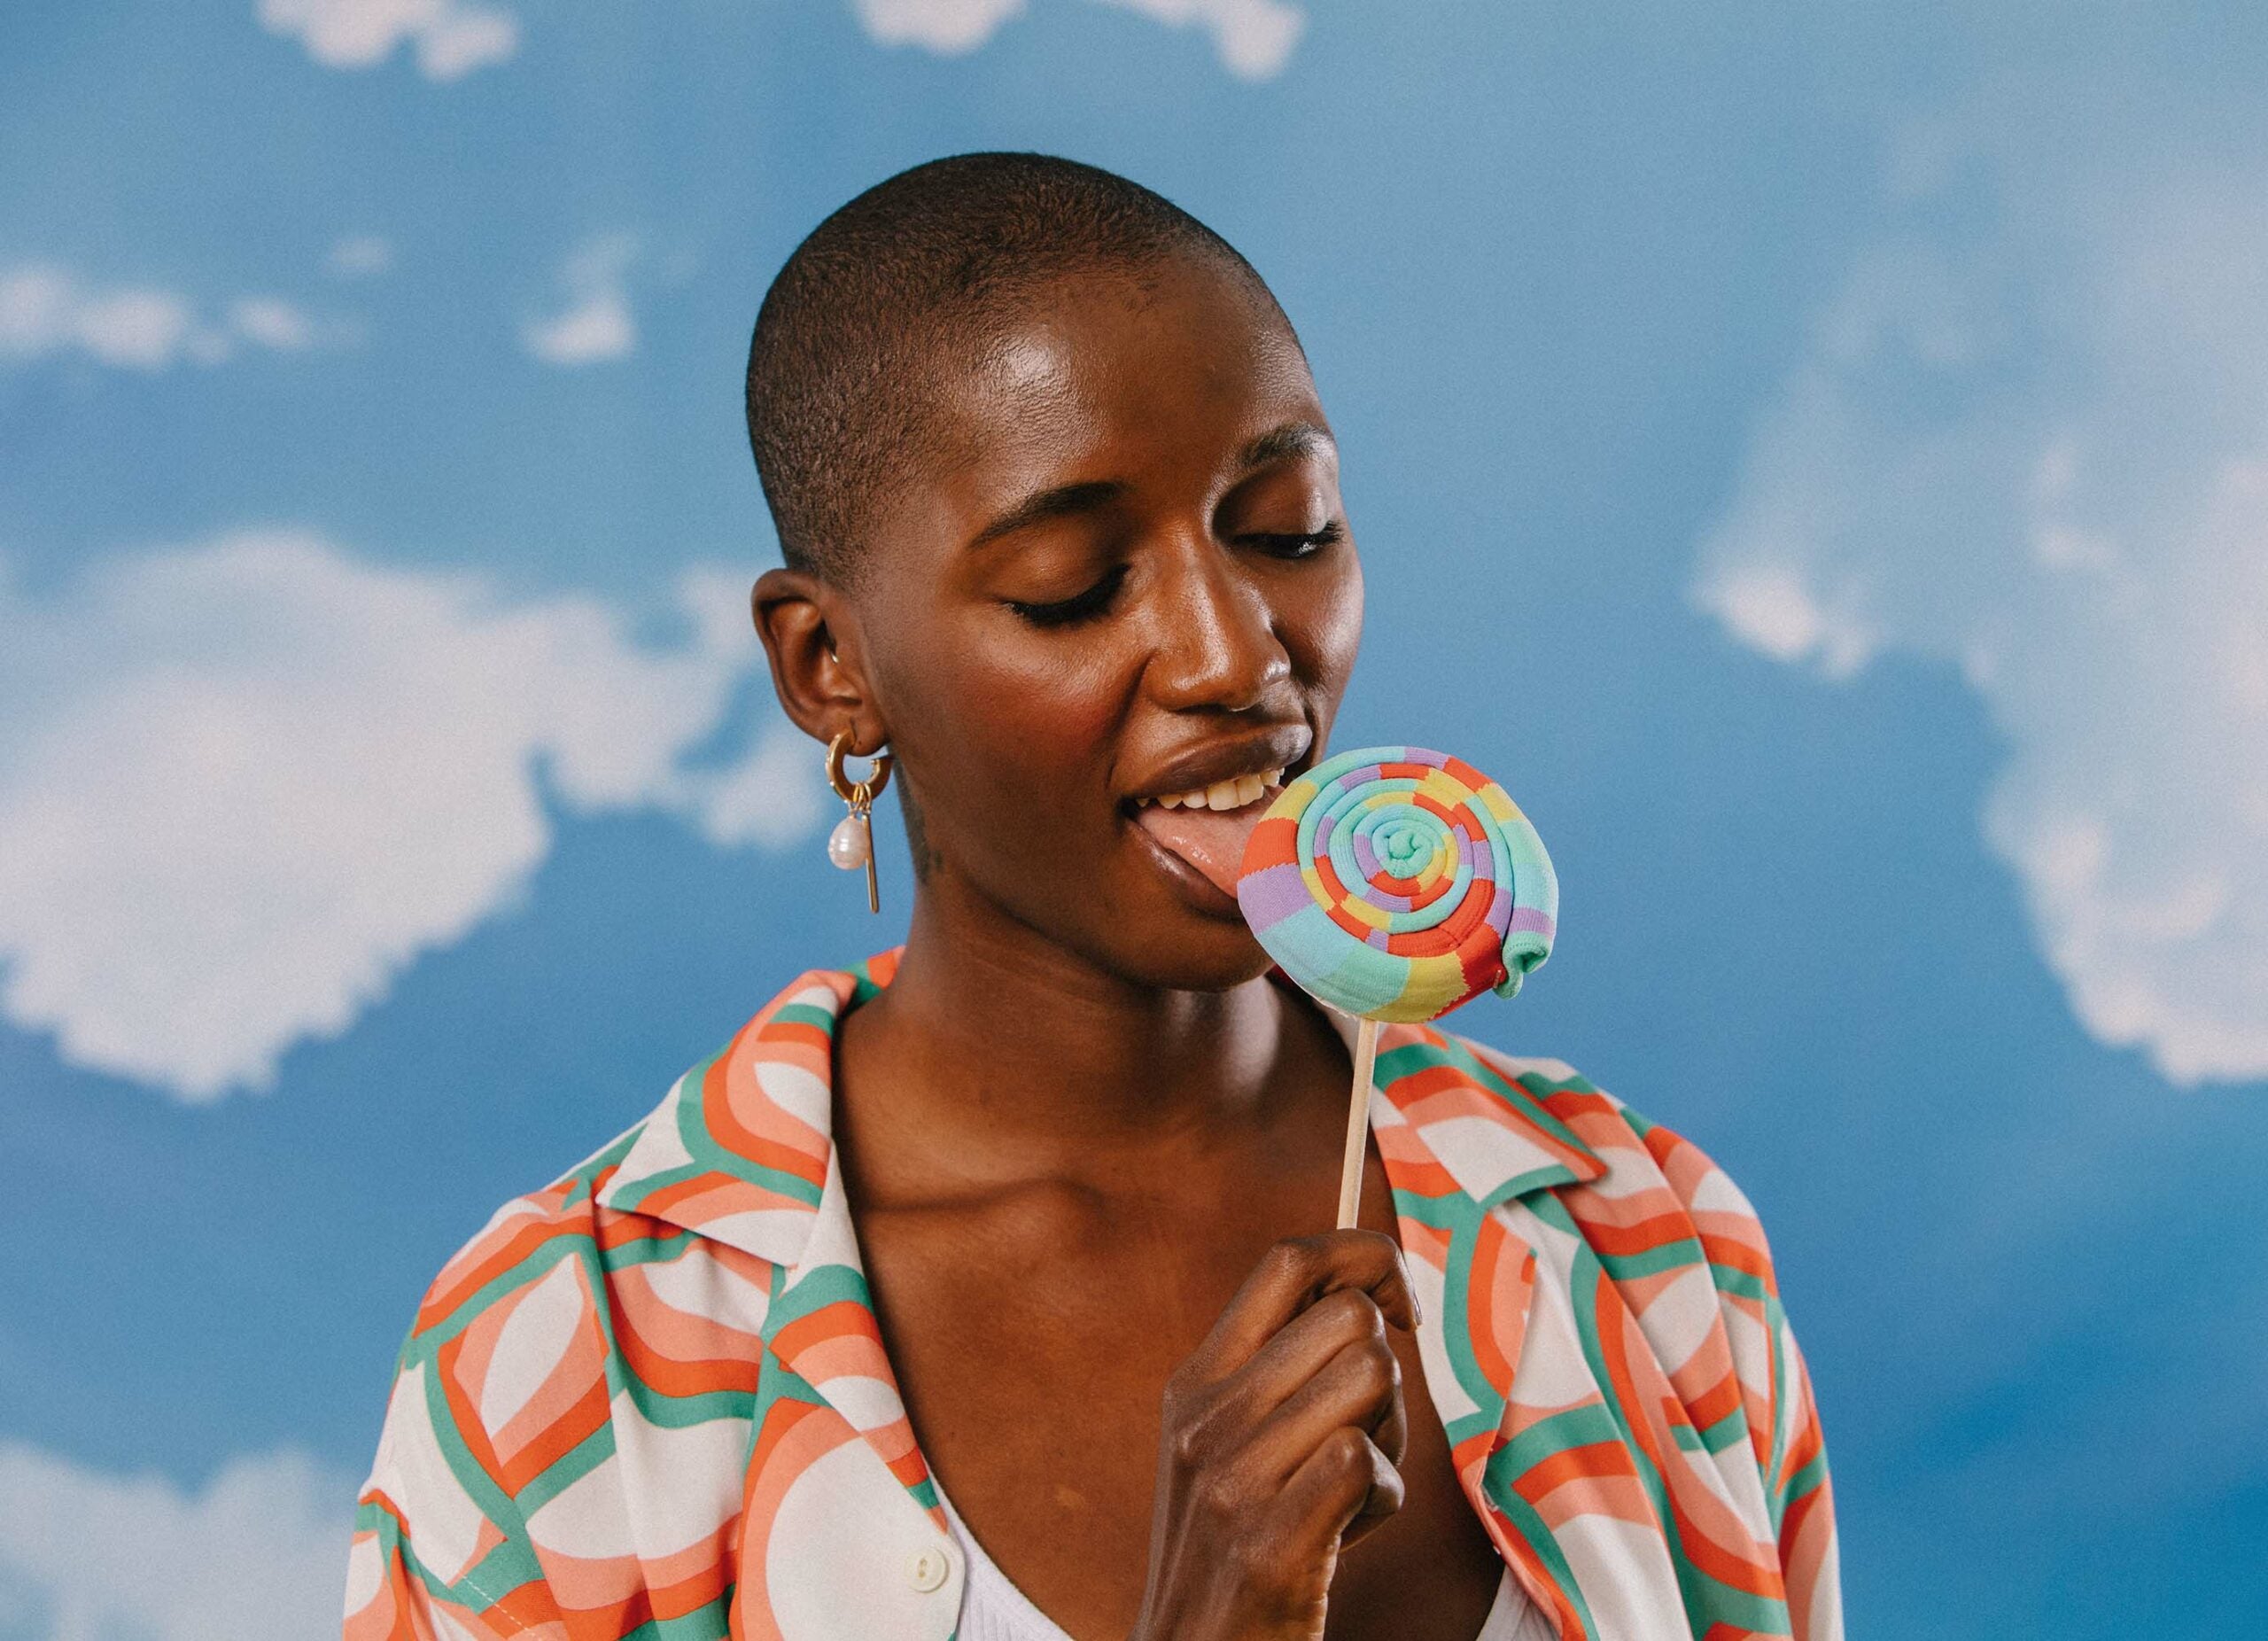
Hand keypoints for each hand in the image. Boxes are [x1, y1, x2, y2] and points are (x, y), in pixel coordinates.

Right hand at [1127, 1230, 1416, 1640]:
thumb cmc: (1241, 1552)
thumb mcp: (1232, 1446)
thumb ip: (1281, 1374)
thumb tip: (1368, 1297)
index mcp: (1198, 1381)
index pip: (1287, 1260)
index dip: (1364, 1256)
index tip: (1399, 1306)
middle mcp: (1207, 1415)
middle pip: (1350, 1319)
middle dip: (1387, 1373)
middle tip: (1366, 1433)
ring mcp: (1232, 1476)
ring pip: (1369, 1378)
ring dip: (1389, 1435)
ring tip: (1354, 1485)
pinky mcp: (1267, 1539)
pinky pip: (1364, 1460)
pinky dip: (1384, 1496)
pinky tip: (1352, 1528)